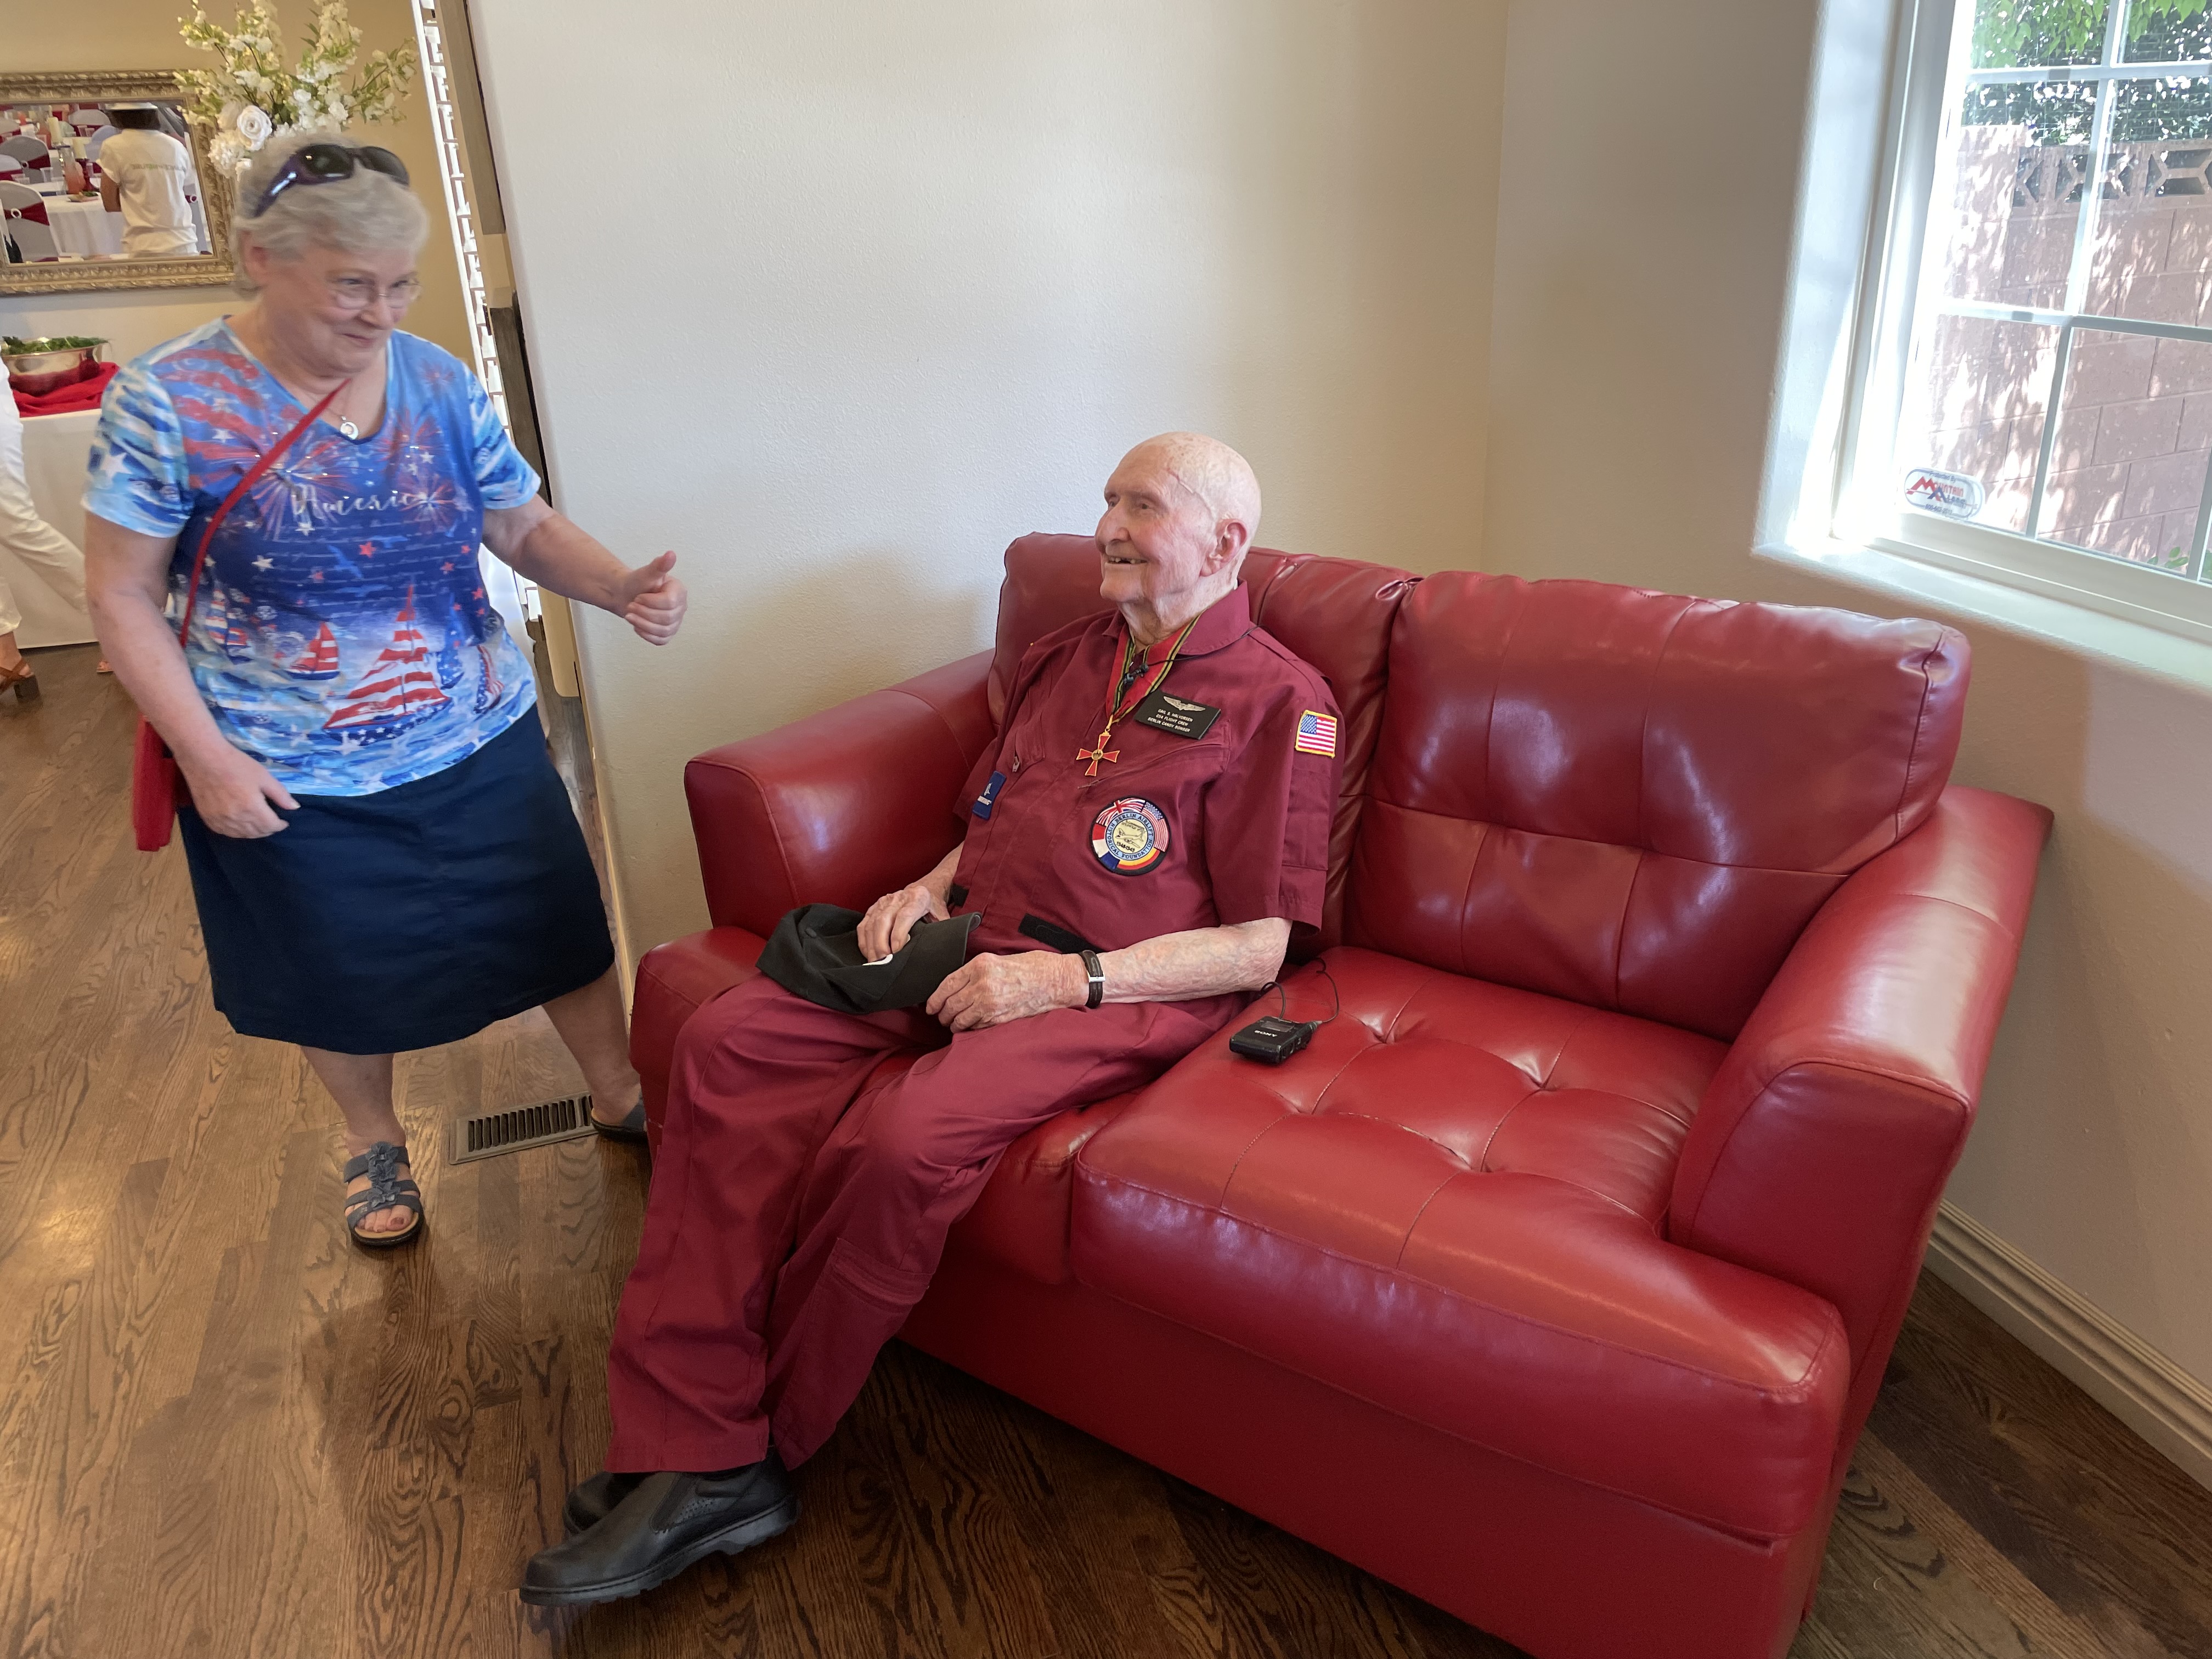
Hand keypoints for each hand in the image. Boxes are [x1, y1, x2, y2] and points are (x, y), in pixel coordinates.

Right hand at [177, 741, 297, 838]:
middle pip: (257, 832)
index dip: (280, 825)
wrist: (203, 758)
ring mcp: (219, 819)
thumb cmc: (236, 764)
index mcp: (251, 807)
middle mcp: (236, 817)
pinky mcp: (207, 818)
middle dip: (268, 830)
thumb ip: (280, 794)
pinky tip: (241, 826)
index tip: (284, 822)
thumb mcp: (263, 776)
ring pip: (241, 835)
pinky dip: (236, 832)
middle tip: (272, 824)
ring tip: (259, 826)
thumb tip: (294, 807)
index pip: (271, 826)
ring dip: (253, 833)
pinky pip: (225, 832)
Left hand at [617, 551, 686, 644]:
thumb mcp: (647, 572)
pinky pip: (660, 640)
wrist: (627, 595)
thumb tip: (671, 554)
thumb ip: (659, 565)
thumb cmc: (637, 583)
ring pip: (663, 631)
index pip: (669, 603)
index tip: (639, 596)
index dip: (650, 602)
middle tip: (631, 606)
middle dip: (644, 613)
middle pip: (666, 618)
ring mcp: (675, 622)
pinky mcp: (667, 633)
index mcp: (679, 591)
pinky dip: (646, 634)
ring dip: (642, 624)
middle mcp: (681, 607)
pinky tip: (638, 625)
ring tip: (631, 615)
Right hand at [857, 882, 945, 960]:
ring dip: (871, 946)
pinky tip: (869, 954)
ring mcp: (883, 902)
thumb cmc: (932, 906)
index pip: (905, 916)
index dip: (899, 934)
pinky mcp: (873, 908)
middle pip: (883, 920)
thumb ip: (942, 931)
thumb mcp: (942, 916)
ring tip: (876, 963)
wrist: (924, 889)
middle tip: (884, 962)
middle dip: (881, 944)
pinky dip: (864, 942)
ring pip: (872, 924)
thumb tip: (942, 950)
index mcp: (917, 898)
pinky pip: (864, 926)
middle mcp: (898, 898)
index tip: (896, 951)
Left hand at [926, 952, 1083, 1032]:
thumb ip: (974, 972)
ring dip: (954, 1024)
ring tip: (955, 1024)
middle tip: (941, 1017)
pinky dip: (970, 1029)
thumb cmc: (1031, 966)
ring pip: (959, 1020)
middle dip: (942, 1014)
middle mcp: (981, 985)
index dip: (934, 999)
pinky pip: (975, 1028)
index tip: (930, 1006)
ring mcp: (990, 1004)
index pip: (945, 985)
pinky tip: (972, 1026)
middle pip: (949, 1005)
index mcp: (979, 966)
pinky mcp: (999, 1019)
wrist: (1056, 980)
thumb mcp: (997, 960)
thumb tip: (954, 987)